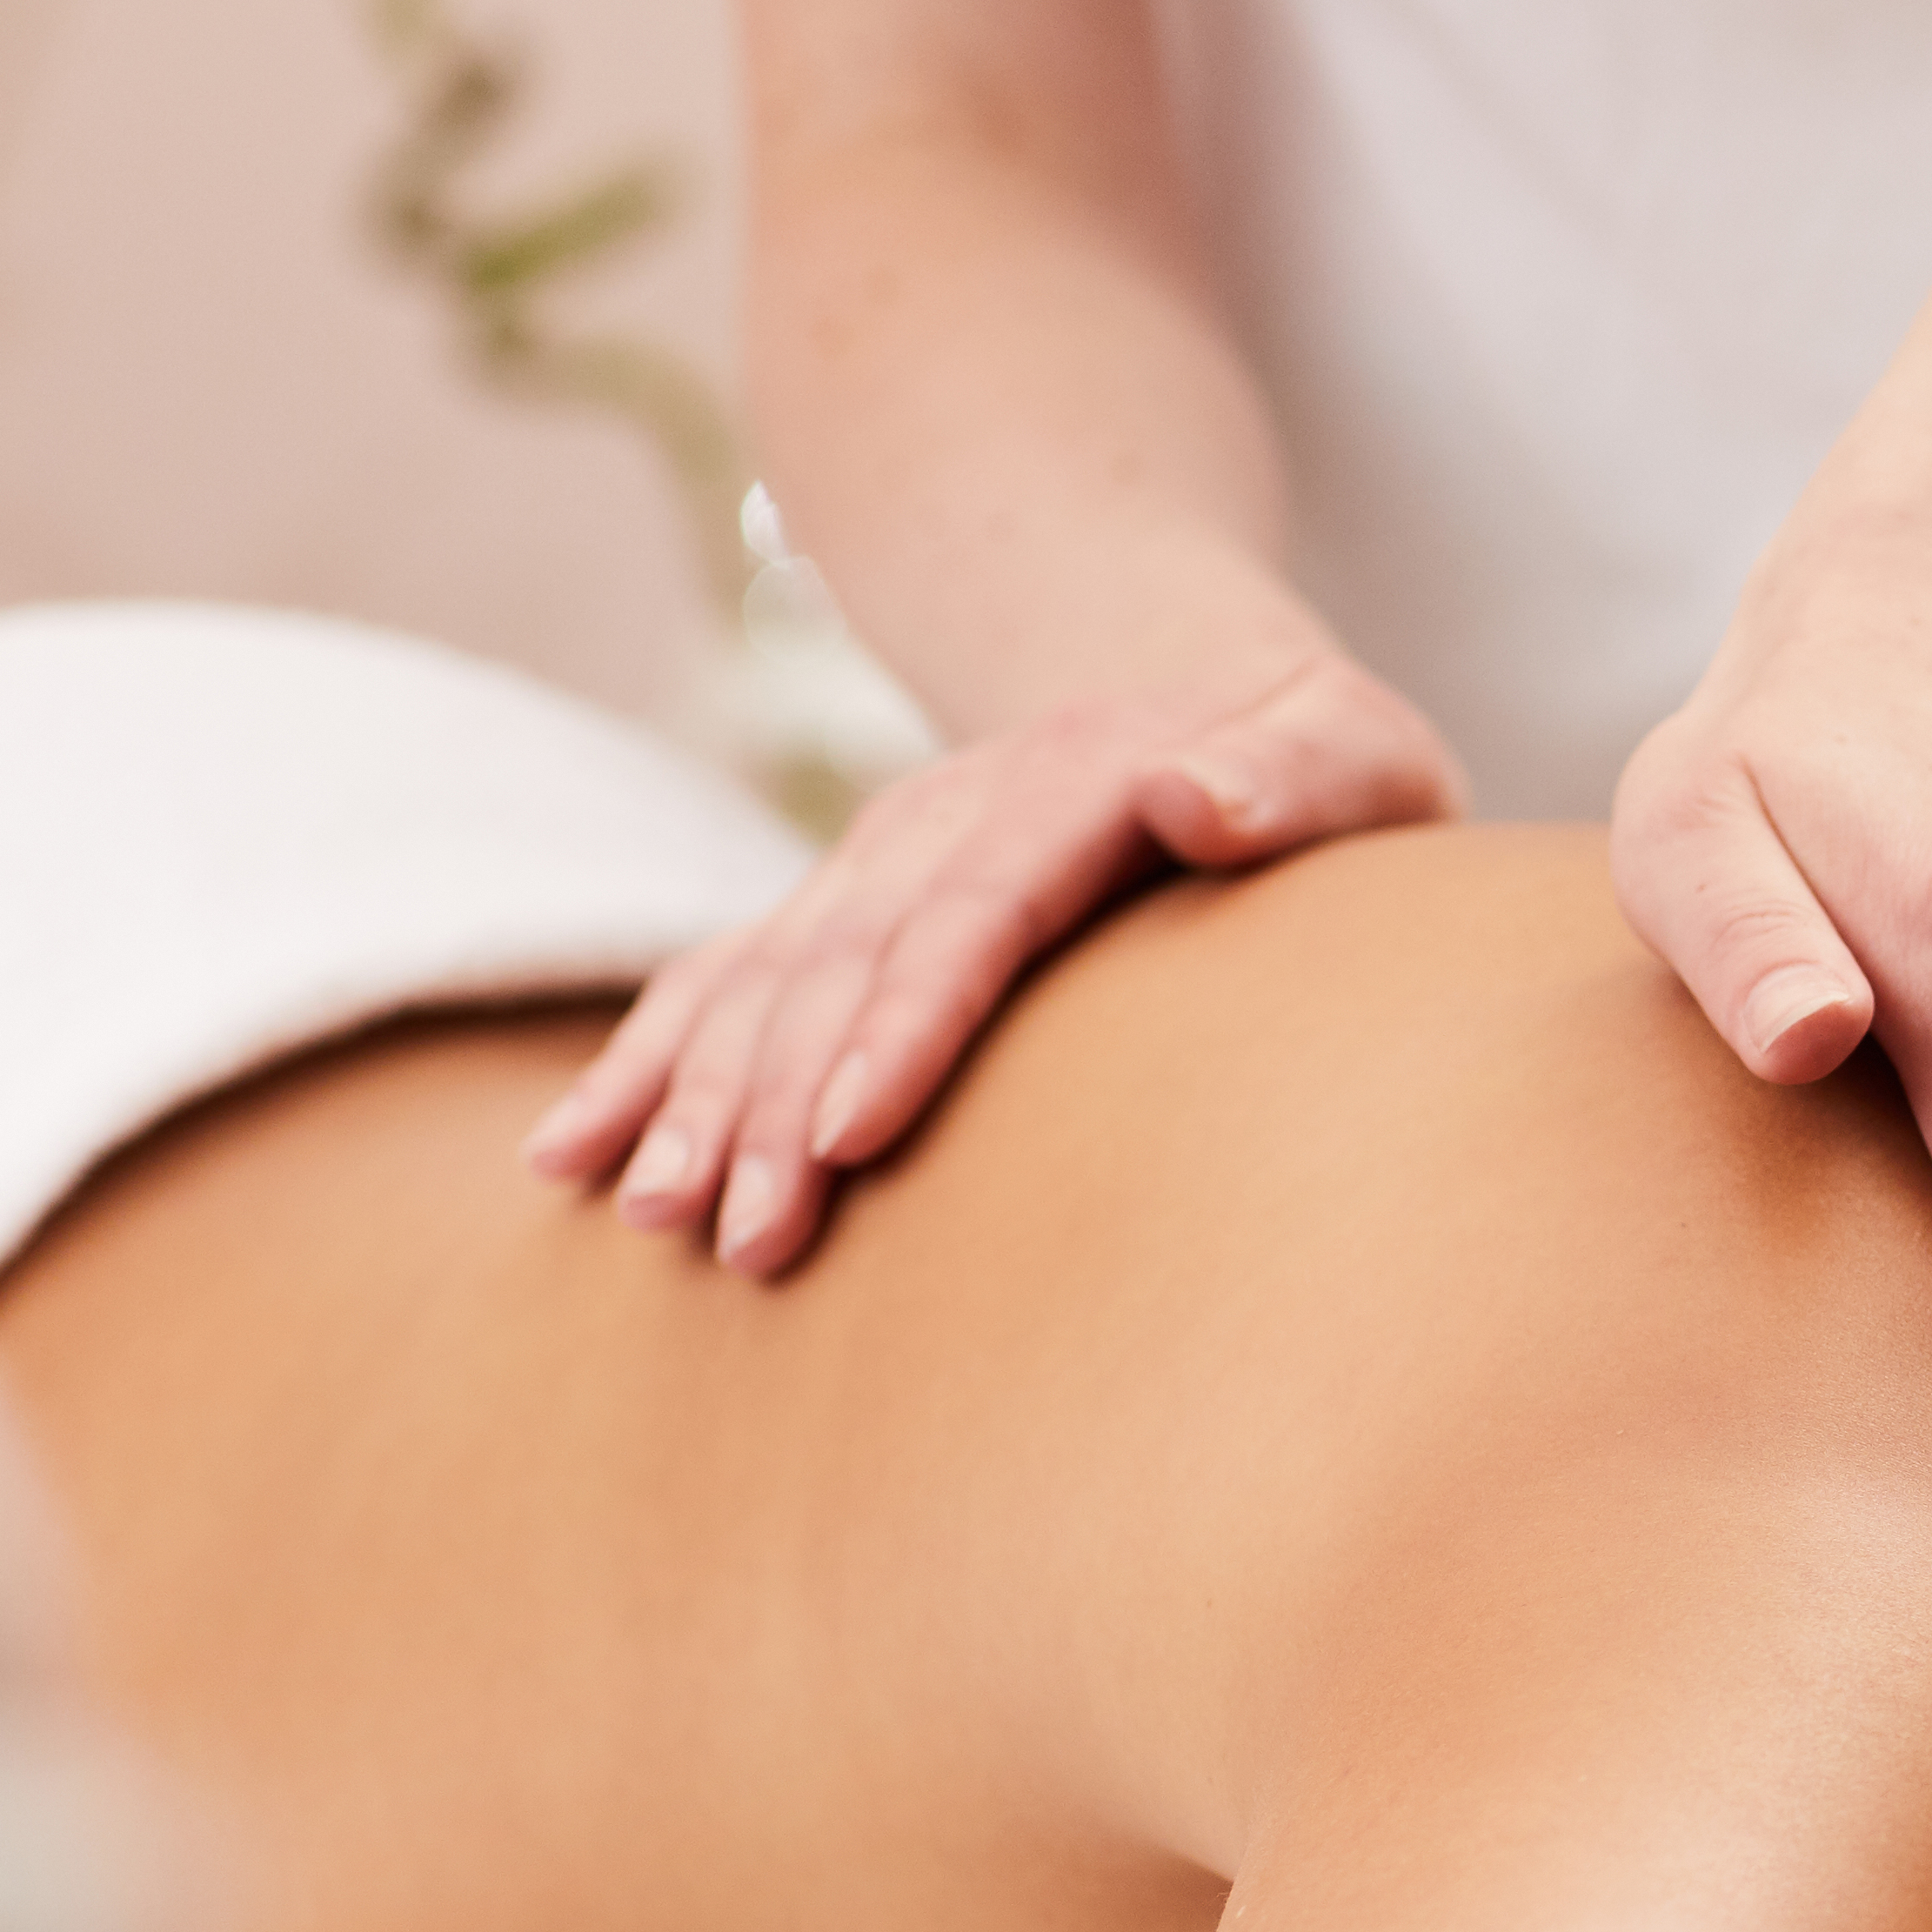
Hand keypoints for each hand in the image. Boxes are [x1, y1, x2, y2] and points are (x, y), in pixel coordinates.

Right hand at [529, 649, 1461, 1273]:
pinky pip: (725, 981)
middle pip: (846, 959)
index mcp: (1079, 779)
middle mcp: (955, 811)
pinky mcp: (848, 904)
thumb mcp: (1361, 756)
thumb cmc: (1330, 767)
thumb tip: (1197, 797)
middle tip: (747, 1238)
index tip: (854, 1128)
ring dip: (698, 1096)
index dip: (910, 1016)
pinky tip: (570, 1157)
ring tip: (652, 1218)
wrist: (1224, 693)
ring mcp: (885, 857)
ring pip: (764, 978)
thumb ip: (1300, 778)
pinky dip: (647, 1064)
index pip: (981, 906)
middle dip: (781, 1100)